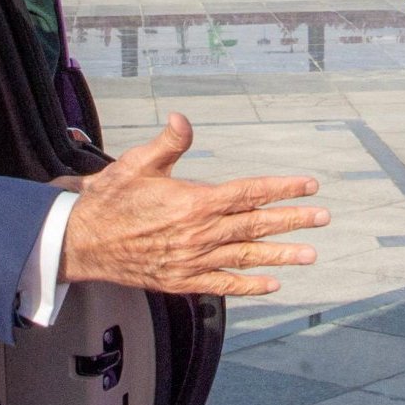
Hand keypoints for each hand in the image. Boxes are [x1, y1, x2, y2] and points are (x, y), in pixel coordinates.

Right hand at [60, 113, 326, 296]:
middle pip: (256, 225)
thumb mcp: (137, 163)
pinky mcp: (181, 280)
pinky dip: (248, 285)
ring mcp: (193, 260)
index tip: (309, 185)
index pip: (250, 193)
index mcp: (195, 201)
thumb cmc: (109, 200)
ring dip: (281, 255)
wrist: (81, 242)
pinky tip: (271, 284)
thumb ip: (167, 143)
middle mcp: (200, 233)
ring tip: (310, 254)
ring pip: (246, 257)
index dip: (282, 188)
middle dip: (293, 220)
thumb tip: (182, 119)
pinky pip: (222, 285)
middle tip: (323, 218)